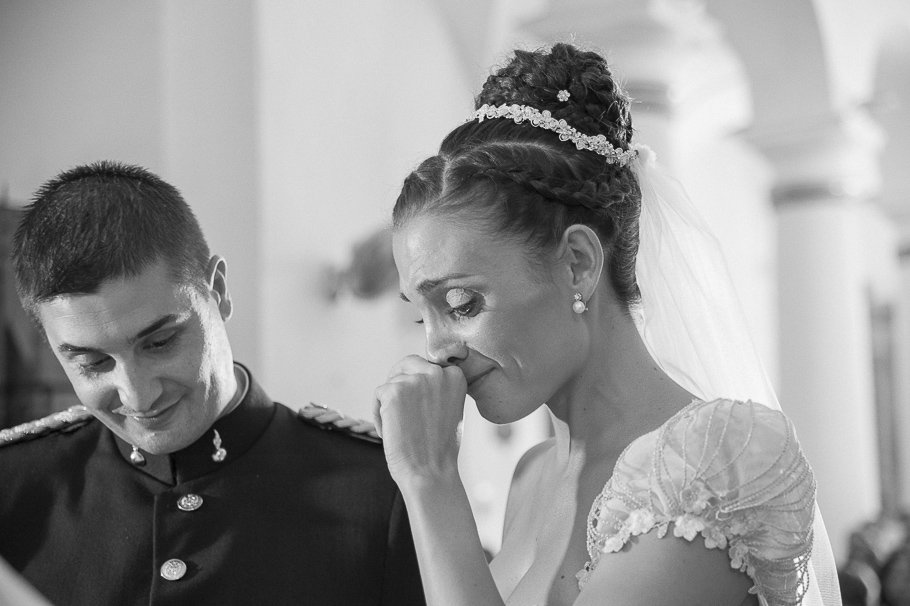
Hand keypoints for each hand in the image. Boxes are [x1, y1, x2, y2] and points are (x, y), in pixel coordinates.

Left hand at [373, 355, 466, 485]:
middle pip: (406, 364)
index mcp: (455, 375)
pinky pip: (378, 394)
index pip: (427, 364)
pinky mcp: (393, 391)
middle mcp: (436, 372)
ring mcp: (414, 380)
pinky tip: (390, 431)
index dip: (417, 382)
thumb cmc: (440, 447)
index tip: (416, 403)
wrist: (430, 471)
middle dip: (399, 383)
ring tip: (399, 428)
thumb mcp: (451, 407)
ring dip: (389, 403)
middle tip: (398, 409)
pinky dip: (378, 413)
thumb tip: (416, 376)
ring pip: (391, 381)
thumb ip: (438, 387)